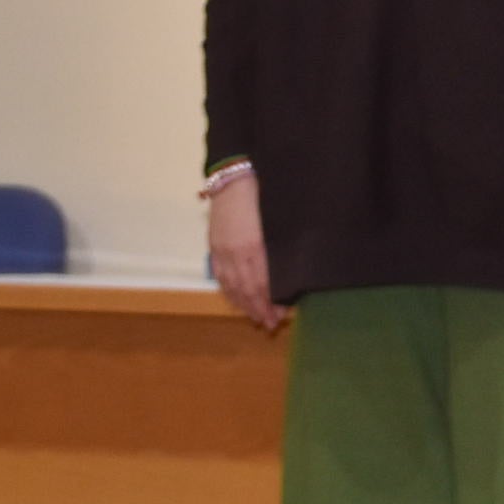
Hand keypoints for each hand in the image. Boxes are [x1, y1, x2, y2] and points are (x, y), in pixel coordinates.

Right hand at [206, 178, 285, 331]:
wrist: (234, 179)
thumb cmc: (263, 196)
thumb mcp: (277, 222)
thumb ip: (280, 247)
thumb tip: (289, 271)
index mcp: (254, 246)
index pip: (262, 283)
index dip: (271, 302)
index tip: (282, 315)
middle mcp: (236, 252)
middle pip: (248, 289)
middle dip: (259, 309)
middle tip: (271, 325)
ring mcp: (222, 250)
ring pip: (232, 285)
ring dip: (244, 305)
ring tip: (256, 318)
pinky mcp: (214, 246)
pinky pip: (220, 276)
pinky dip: (229, 291)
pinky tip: (236, 300)